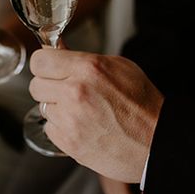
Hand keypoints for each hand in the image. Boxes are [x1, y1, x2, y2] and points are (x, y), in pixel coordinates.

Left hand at [29, 49, 162, 181]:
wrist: (158, 143)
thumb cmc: (143, 104)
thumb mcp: (118, 67)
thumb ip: (83, 58)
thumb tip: (57, 50)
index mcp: (86, 68)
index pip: (39, 60)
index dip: (44, 64)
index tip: (50, 68)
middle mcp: (75, 92)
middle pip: (36, 84)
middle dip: (49, 86)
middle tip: (67, 91)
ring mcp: (70, 119)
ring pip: (43, 107)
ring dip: (57, 108)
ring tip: (81, 111)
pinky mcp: (69, 143)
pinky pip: (50, 129)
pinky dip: (62, 128)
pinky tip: (82, 126)